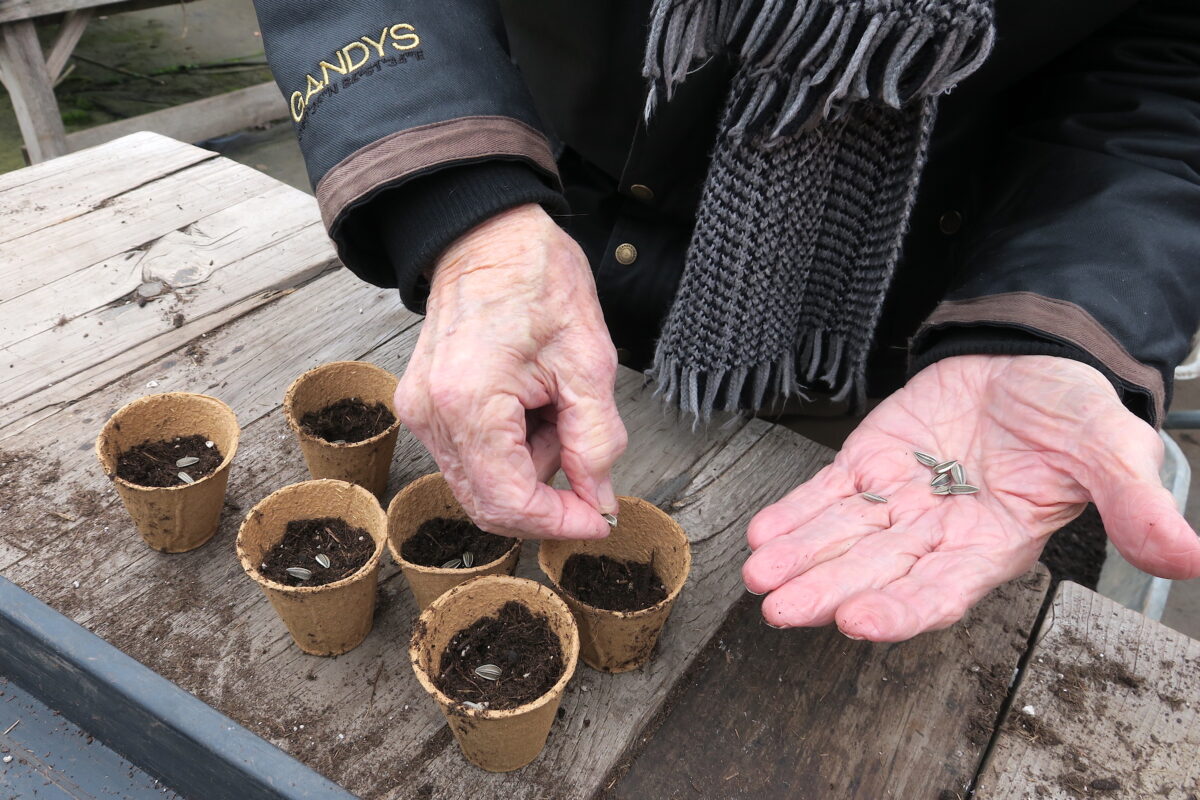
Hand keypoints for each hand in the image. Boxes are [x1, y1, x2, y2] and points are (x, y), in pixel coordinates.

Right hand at [395, 203, 626, 538]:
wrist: (489, 236)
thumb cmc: (538, 281)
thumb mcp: (589, 362)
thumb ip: (596, 442)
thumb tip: (599, 502)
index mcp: (469, 402)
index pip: (509, 502)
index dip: (559, 522)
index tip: (599, 519)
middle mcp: (431, 414)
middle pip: (489, 504)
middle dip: (545, 495)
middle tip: (582, 449)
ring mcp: (420, 411)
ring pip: (481, 484)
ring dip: (528, 466)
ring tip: (552, 405)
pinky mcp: (423, 406)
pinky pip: (470, 457)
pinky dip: (508, 448)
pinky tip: (529, 405)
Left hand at [743, 355, 1199, 640]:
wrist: (1029, 362)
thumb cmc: (1072, 415)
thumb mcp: (1113, 451)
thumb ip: (1137, 506)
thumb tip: (1193, 557)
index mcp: (993, 544)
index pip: (944, 588)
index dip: (904, 607)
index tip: (861, 621)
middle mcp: (938, 533)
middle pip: (877, 570)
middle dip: (829, 590)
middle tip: (785, 609)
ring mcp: (899, 499)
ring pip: (842, 537)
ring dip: (799, 556)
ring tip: (760, 575)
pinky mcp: (869, 464)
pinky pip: (827, 493)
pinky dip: (795, 512)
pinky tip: (762, 532)